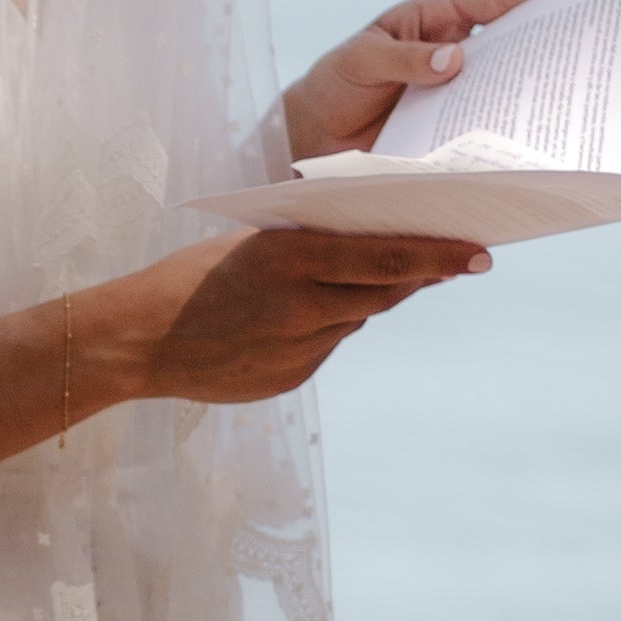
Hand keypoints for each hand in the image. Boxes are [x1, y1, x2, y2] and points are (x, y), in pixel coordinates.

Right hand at [109, 221, 491, 413]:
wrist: (140, 339)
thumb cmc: (193, 275)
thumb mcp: (254, 241)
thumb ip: (311, 243)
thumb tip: (374, 241)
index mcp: (294, 259)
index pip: (389, 257)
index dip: (441, 256)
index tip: (480, 252)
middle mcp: (305, 307)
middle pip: (387, 291)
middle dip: (425, 275)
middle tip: (460, 260)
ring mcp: (300, 349)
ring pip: (359, 318)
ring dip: (372, 297)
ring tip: (383, 277)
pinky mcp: (292, 379)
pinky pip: (327, 345)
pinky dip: (330, 325)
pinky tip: (310, 315)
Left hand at [281, 0, 560, 166]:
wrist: (313, 135)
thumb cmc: (335, 83)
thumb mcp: (362, 61)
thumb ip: (404, 59)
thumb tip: (454, 59)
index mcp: (438, 19)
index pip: (495, 0)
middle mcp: (456, 51)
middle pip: (514, 41)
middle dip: (551, 43)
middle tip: (593, 49)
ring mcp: (459, 91)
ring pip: (507, 86)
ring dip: (538, 92)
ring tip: (579, 101)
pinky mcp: (453, 127)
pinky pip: (488, 125)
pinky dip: (509, 131)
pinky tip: (534, 144)